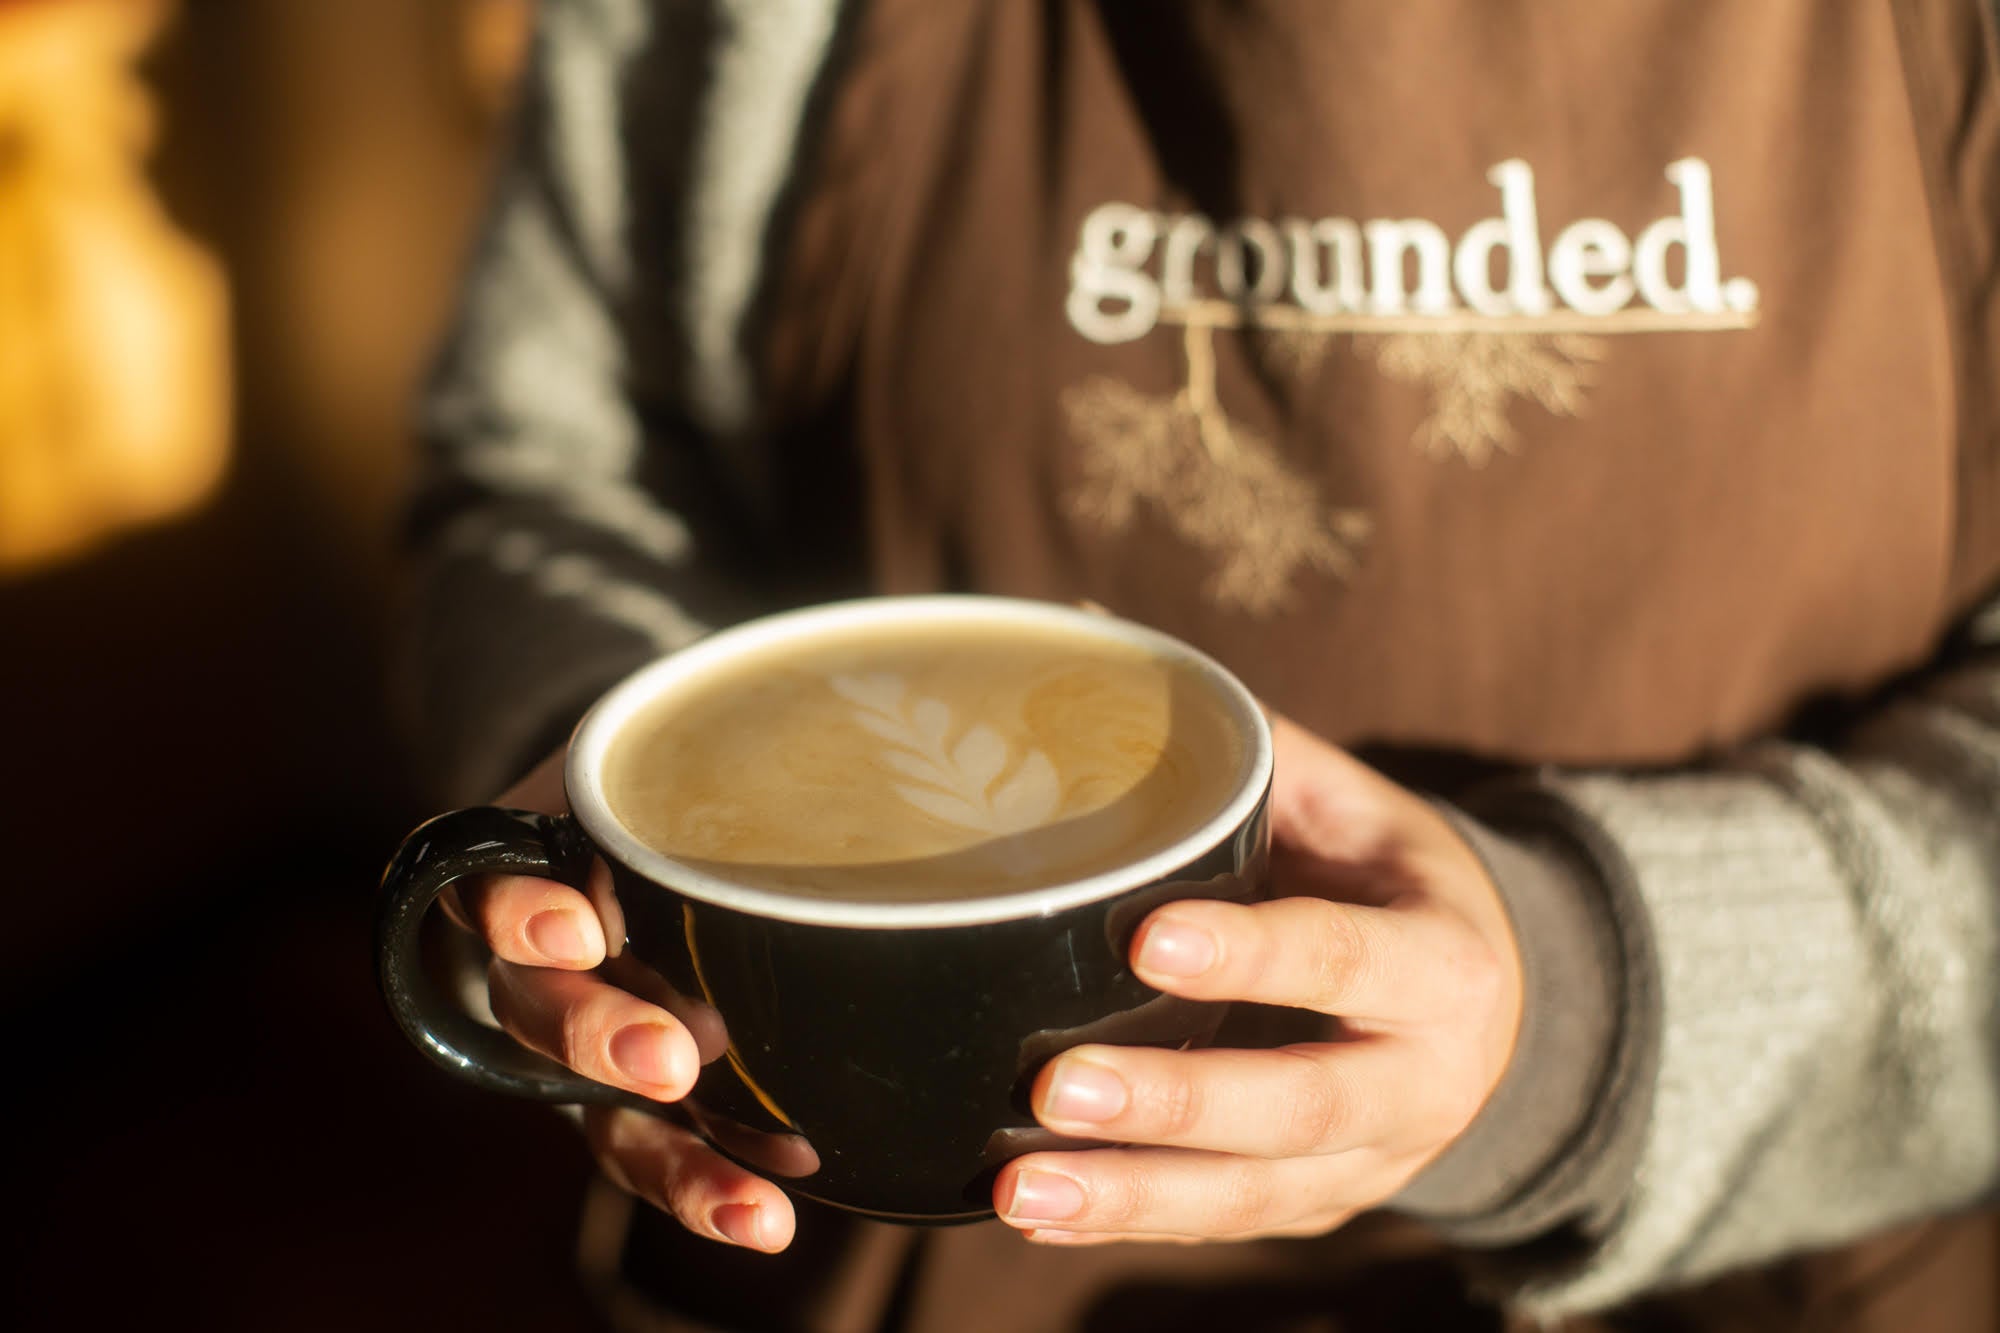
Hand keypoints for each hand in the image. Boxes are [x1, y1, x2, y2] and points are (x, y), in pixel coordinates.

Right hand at [445, 746, 797, 1251]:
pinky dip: (707, 1184)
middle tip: (670, 1058)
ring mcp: (597, 1038)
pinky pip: (655, 1152)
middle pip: (536, 1014)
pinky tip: (768, 1215)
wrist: (704, 794)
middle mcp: (551, 963)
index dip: (518, 913)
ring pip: (595, 1112)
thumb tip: (833, 713)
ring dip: (669, 1159)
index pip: (488, 886)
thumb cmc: (696, 774)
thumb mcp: (690, 754)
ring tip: (746, 1200)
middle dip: (597, 1039)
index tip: (577, 927)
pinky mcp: (644, 1096)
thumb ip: (732, 756)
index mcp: (540, 861)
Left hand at [992, 715, 1523, 1244]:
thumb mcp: (1362, 812)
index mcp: (1443, 962)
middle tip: (1058, 1086)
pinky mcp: (1323, 1207)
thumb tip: (1114, 666)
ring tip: (1022, 1187)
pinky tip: (1043, 1210)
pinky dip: (1134, 1218)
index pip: (1344, 956)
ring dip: (1133, 1195)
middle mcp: (1425, 1081)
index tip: (1147, 938)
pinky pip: (1227, 1223)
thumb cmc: (1395, 883)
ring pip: (1258, 1193)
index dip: (1252, 954)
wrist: (1494, 1006)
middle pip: (1303, 1107)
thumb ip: (1259, 760)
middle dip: (1177, 1103)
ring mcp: (1377, 1163)